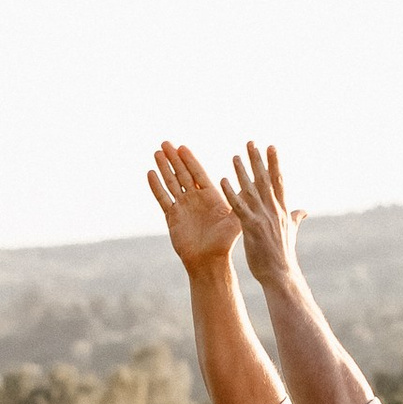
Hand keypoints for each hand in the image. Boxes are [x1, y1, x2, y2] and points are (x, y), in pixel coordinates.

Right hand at [147, 140, 238, 271]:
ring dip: (164, 168)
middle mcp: (195, 199)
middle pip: (182, 174)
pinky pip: (163, 198)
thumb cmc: (224, 242)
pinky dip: (156, 186)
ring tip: (157, 152)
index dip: (190, 160)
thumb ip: (240, 201)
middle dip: (174, 158)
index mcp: (210, 196)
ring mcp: (183, 207)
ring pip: (171, 182)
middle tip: (166, 142)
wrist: (208, 261)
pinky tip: (151, 173)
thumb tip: (252, 185)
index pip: (198, 173)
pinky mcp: (172, 217)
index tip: (182, 147)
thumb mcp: (235, 219)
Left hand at [223, 139, 304, 284]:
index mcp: (282, 210)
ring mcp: (264, 217)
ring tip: (235, 156)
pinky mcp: (252, 227)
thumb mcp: (291, 233)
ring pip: (252, 189)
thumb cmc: (282, 256)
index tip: (271, 147)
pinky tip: (223, 181)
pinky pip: (239, 207)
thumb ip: (295, 218)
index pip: (279, 181)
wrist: (280, 274)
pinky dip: (231, 193)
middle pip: (265, 180)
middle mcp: (274, 210)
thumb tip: (304, 210)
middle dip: (258, 160)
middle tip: (251, 142)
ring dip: (243, 172)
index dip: (275, 163)